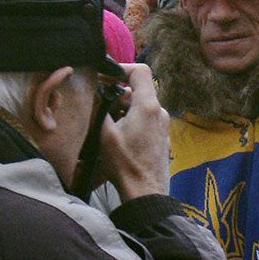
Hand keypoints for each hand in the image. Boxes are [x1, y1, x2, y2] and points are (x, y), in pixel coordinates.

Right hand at [99, 64, 170, 200]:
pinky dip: (131, 121)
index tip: (104, 77)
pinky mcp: (160, 136)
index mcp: (148, 106)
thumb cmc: (125, 163)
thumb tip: (96, 93)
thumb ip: (100, 108)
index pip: (140, 71)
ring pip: (140, 106)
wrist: (144, 190)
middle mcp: (159, 112)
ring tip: (108, 127)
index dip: (121, 69)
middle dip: (117, 95)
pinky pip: (145, 119)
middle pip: (138, 90)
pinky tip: (119, 137)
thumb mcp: (104, 133)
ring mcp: (162, 124)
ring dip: (122, 110)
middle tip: (100, 108)